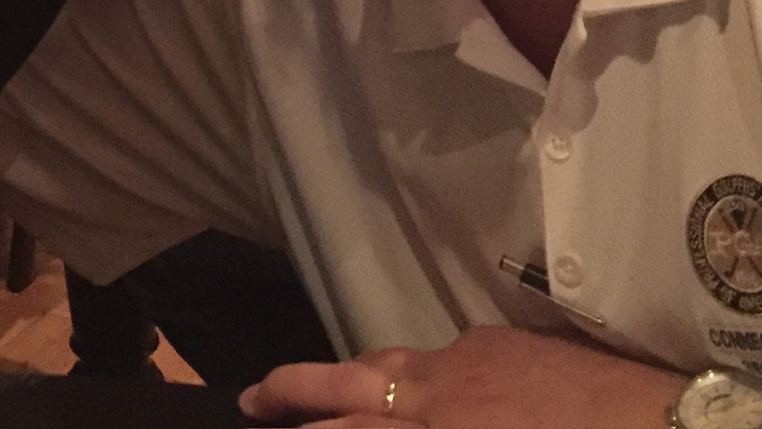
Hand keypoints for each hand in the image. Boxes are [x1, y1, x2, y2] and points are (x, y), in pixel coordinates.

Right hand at [239, 327, 681, 428]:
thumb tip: (392, 423)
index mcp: (442, 428)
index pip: (350, 426)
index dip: (308, 426)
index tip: (266, 424)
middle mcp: (444, 391)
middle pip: (352, 382)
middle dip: (295, 391)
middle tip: (251, 399)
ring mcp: (476, 359)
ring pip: (392, 359)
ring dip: (350, 377)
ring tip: (314, 390)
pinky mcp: (510, 342)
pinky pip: (442, 354)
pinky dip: (413, 372)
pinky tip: (419, 388)